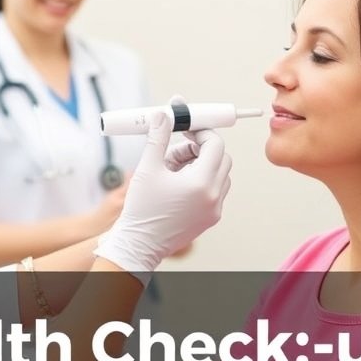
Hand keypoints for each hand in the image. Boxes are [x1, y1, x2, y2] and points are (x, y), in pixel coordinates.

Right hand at [94, 96, 231, 284]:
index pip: (215, 144)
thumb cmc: (141, 208)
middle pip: (221, 157)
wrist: (139, 244)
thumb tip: (164, 115)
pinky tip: (177, 184)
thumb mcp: (147, 167)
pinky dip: (202, 180)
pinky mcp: (210, 218)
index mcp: (200, 183)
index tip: (185, 128)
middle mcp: (213, 197)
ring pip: (220, 174)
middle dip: (201, 147)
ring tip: (172, 168)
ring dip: (201, 164)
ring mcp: (214, 209)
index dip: (201, 132)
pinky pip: (215, 190)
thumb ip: (158, 137)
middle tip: (178, 147)